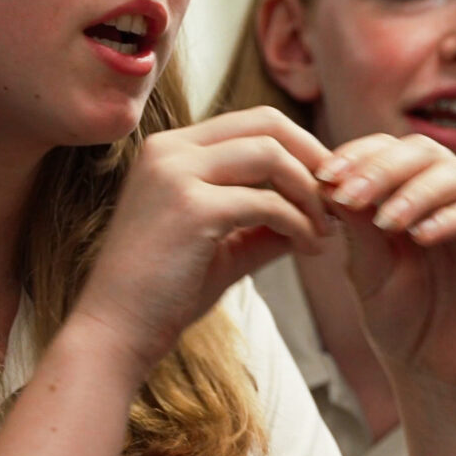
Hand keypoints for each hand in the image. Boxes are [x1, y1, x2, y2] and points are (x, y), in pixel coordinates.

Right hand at [72, 107, 332, 374]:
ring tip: (325, 229)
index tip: (326, 184)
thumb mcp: (223, 245)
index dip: (299, 147)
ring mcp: (176, 174)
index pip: (252, 121)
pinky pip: (267, 202)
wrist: (116, 334)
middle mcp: (169, 150)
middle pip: (266, 123)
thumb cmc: (164, 294)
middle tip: (340, 196)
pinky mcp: (190, 208)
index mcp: (170, 150)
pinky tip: (309, 247)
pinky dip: (298, 222)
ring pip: (271, 154)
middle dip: (313, 156)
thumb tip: (321, 211)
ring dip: (309, 191)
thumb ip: (266, 221)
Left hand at [318, 134, 455, 407]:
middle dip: (384, 168)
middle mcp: (452, 197)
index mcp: (415, 194)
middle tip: (351, 193)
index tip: (324, 176)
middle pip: (426, 151)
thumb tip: (333, 180)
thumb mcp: (366, 270)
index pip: (391, 150)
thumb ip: (357, 226)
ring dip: (416, 191)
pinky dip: (451, 219)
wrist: (433, 375)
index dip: (359, 154)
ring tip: (386, 221)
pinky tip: (421, 237)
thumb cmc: (400, 321)